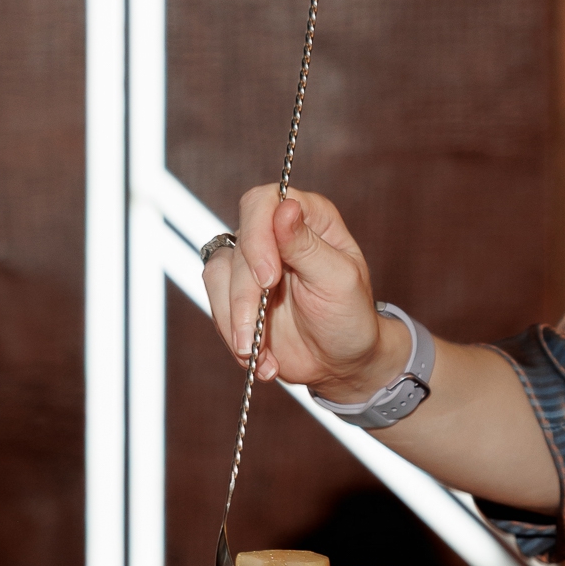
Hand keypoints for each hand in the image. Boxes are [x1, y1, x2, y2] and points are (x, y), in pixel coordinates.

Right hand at [202, 186, 406, 400]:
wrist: (341, 362)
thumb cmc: (350, 316)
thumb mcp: (339, 280)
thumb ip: (307, 245)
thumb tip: (285, 207)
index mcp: (308, 217)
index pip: (262, 203)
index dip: (256, 237)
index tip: (267, 279)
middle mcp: (275, 233)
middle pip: (238, 245)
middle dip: (244, 295)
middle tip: (257, 334)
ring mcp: (252, 262)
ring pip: (218, 274)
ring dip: (234, 319)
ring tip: (257, 352)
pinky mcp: (236, 292)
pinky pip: (214, 302)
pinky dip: (232, 333)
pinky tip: (259, 357)